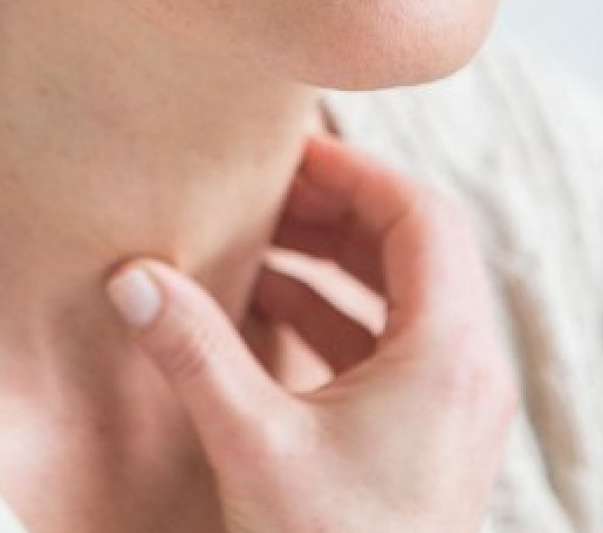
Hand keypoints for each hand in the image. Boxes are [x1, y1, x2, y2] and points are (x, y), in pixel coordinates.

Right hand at [102, 132, 518, 532]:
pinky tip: (265, 311)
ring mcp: (454, 403)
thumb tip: (133, 277)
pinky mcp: (430, 433)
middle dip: (336, 210)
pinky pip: (388, 344)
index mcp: (451, 354)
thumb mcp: (255, 448)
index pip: (421, 216)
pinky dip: (332, 314)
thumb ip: (195, 354)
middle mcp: (469, 369)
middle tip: (262, 189)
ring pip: (402, 295)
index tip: (287, 152)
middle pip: (415, 247)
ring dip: (331, 262)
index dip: (354, 172)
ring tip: (254, 241)